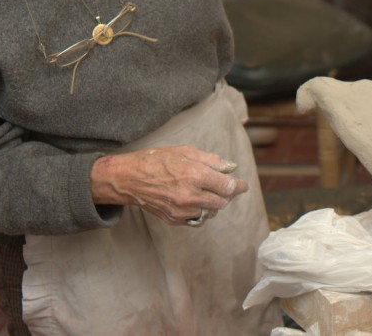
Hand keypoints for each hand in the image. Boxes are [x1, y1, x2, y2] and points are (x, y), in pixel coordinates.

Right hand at [90, 145, 247, 225]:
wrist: (129, 179)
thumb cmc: (156, 160)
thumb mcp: (185, 152)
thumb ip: (211, 161)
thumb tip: (230, 167)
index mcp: (195, 176)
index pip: (228, 186)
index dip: (239, 185)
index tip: (242, 184)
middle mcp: (190, 196)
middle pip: (222, 202)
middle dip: (227, 195)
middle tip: (225, 187)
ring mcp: (182, 211)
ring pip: (211, 212)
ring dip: (214, 203)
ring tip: (208, 192)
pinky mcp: (174, 220)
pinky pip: (196, 219)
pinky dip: (200, 211)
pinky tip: (195, 200)